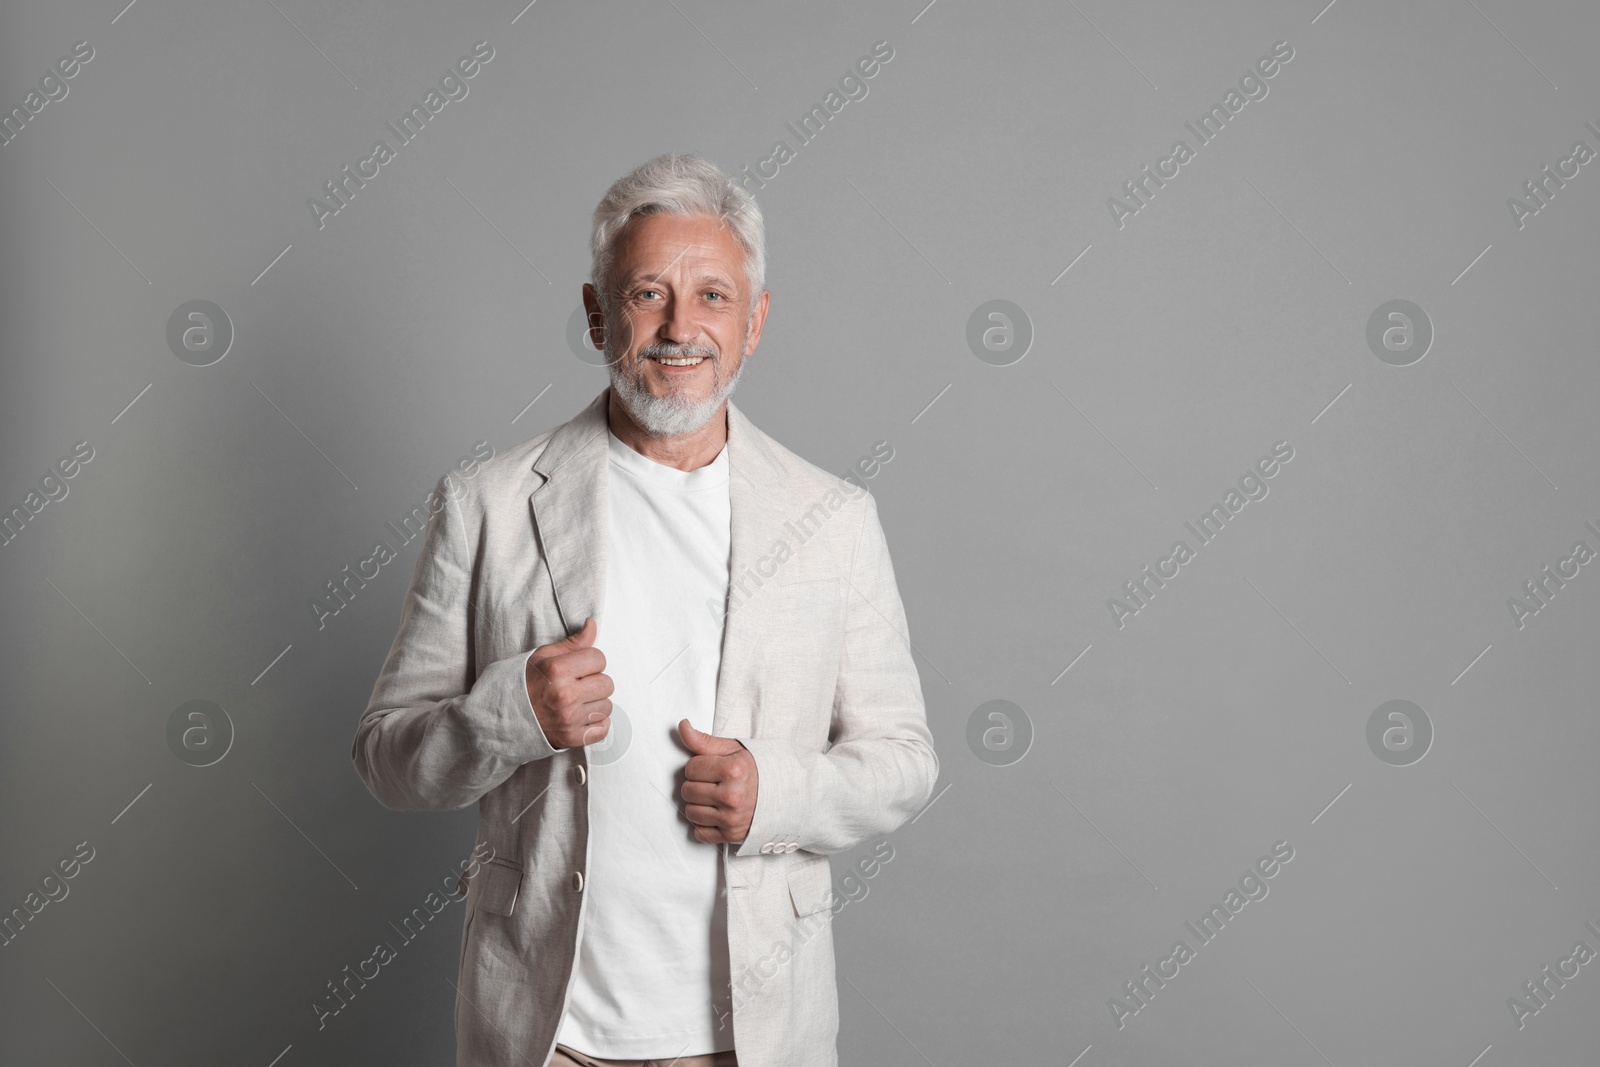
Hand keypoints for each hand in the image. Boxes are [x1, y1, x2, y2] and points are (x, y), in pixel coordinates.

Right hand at [525, 617, 613, 749]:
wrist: (500, 718)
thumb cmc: (521, 685)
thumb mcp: (542, 656)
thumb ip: (572, 643)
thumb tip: (592, 625)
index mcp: (557, 670)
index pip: (599, 658)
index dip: (590, 661)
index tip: (579, 667)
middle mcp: (565, 695)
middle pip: (606, 683)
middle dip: (594, 681)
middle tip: (578, 685)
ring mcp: (569, 719)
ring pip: (606, 706)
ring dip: (595, 703)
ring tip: (576, 702)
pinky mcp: (571, 738)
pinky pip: (602, 729)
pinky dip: (596, 723)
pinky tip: (581, 717)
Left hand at [678, 720, 757, 844]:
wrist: (785, 793)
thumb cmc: (758, 770)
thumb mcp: (733, 750)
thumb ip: (704, 741)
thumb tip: (682, 726)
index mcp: (732, 771)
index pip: (691, 768)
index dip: (699, 766)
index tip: (712, 767)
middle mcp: (731, 796)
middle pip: (687, 791)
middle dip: (697, 784)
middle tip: (713, 782)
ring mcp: (731, 818)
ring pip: (690, 813)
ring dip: (699, 805)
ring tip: (715, 797)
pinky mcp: (731, 835)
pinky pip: (700, 833)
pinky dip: (704, 824)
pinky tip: (716, 813)